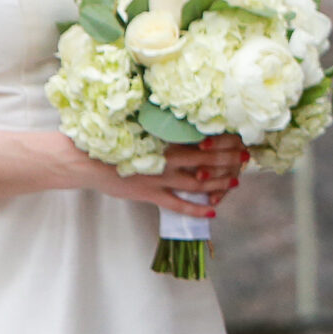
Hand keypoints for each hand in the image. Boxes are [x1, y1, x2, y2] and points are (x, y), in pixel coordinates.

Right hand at [80, 132, 245, 217]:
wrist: (86, 161)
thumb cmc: (113, 142)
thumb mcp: (140, 130)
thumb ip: (162, 130)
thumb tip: (182, 122)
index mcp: (166, 139)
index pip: (204, 138)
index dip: (225, 140)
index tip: (240, 138)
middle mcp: (168, 158)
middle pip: (208, 160)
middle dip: (230, 159)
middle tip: (247, 158)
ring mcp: (160, 178)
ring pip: (199, 183)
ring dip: (220, 183)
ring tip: (235, 181)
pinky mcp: (151, 194)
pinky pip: (179, 204)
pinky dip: (197, 208)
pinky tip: (212, 211)